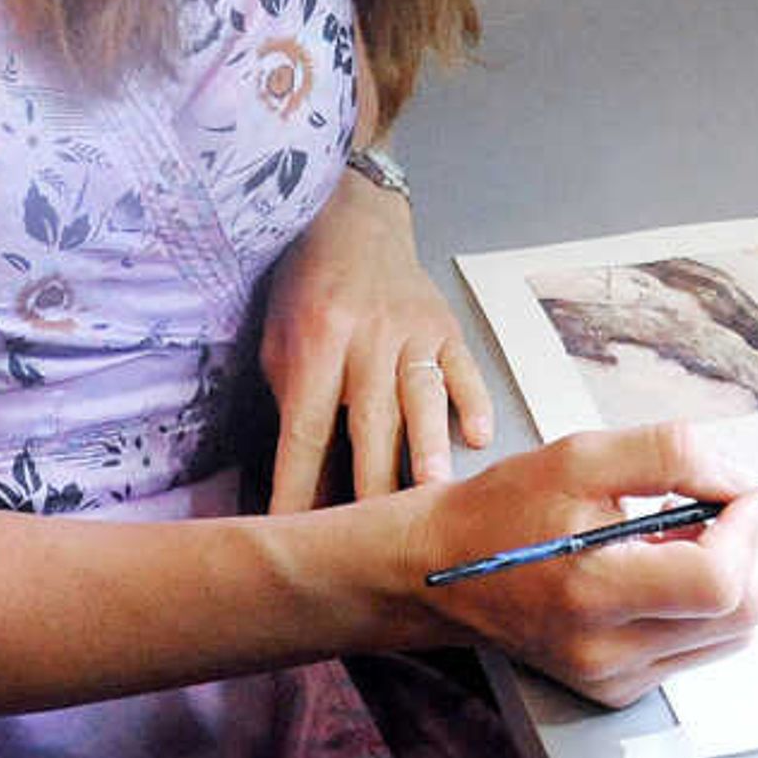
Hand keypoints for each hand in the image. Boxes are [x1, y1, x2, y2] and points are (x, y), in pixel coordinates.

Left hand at [253, 167, 493, 511]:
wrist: (354, 219)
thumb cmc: (307, 287)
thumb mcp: (279, 338)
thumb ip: (294, 400)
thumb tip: (308, 479)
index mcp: (316, 341)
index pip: (306, 428)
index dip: (298, 483)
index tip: (293, 533)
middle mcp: (366, 337)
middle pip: (370, 421)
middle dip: (370, 484)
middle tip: (374, 538)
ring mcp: (411, 330)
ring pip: (421, 396)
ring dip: (427, 445)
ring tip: (435, 491)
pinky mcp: (445, 326)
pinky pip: (462, 368)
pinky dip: (472, 402)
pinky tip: (478, 437)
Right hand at [412, 424, 757, 706]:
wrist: (441, 571)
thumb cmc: (504, 509)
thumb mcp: (581, 456)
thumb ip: (670, 455)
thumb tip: (739, 479)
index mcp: (594, 594)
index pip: (719, 583)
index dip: (749, 530)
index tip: (743, 492)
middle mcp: (608, 652)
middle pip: (740, 615)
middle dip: (756, 550)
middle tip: (731, 503)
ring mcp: (616, 678)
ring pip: (730, 635)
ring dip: (736, 574)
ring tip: (691, 530)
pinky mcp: (618, 687)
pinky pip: (697, 647)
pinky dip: (704, 601)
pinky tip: (666, 564)